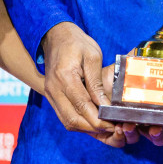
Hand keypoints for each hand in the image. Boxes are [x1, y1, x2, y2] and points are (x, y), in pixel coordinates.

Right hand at [41, 22, 120, 140]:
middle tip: (111, 128)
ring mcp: (50, 94)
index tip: (113, 123)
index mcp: (65, 76)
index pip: (82, 105)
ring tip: (104, 127)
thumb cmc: (76, 42)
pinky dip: (78, 122)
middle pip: (72, 119)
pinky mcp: (51, 96)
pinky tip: (92, 121)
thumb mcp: (92, 56)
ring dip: (85, 128)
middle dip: (93, 128)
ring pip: (67, 121)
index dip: (98, 119)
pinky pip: (64, 116)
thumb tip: (104, 104)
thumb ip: (96, 82)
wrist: (55, 35)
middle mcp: (53, 89)